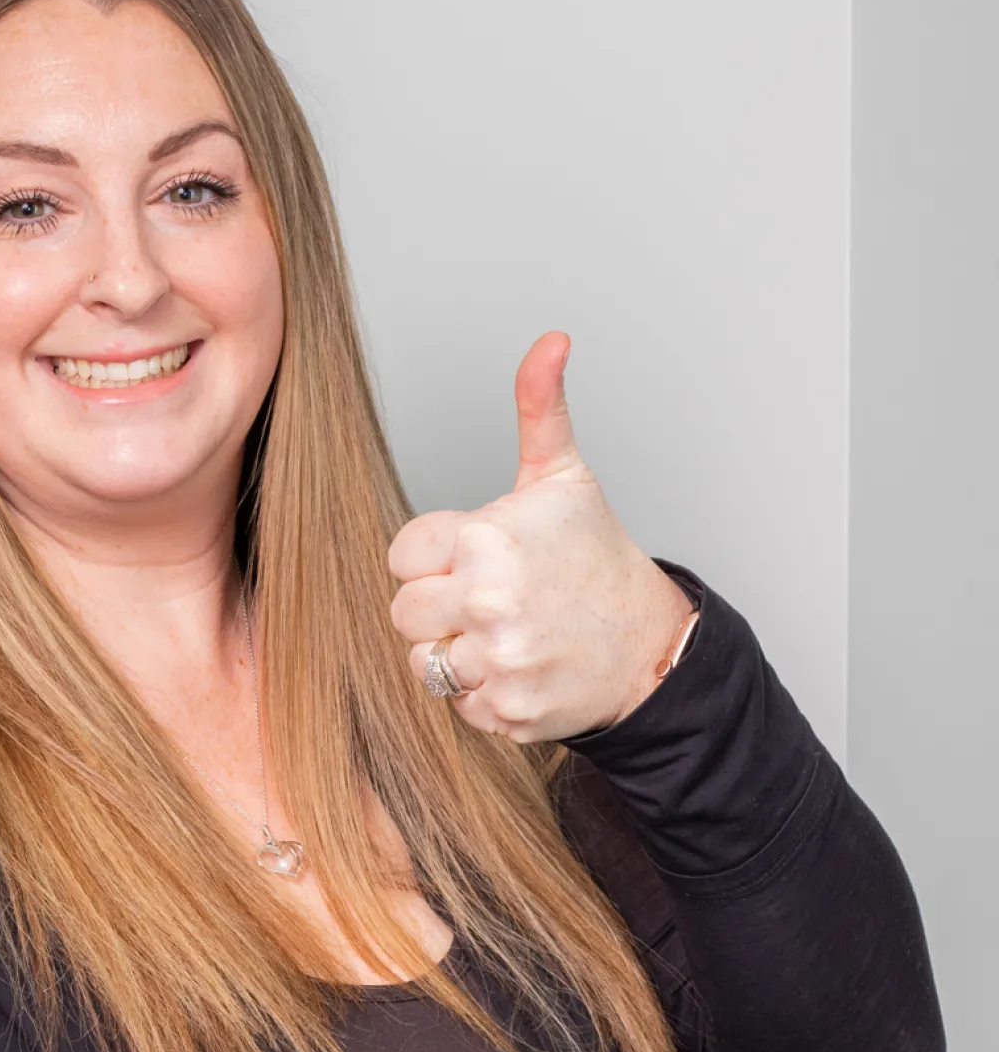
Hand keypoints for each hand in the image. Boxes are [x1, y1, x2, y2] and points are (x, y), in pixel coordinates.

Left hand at [387, 332, 694, 743]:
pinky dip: (481, 694)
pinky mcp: (507, 711)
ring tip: (501, 633)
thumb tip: (551, 340)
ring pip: (422, 664)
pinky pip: (456, 706)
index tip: (474, 559)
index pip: (401, 557)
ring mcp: (499, 661)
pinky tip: (518, 667)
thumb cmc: (596, 559)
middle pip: (403, 613)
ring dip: (455, 653)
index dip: (433, 559)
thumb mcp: (564, 477)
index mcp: (486, 541)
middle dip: (438, 608)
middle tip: (489, 599)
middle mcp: (487, 603)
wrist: (651, 645)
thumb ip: (540, 407)